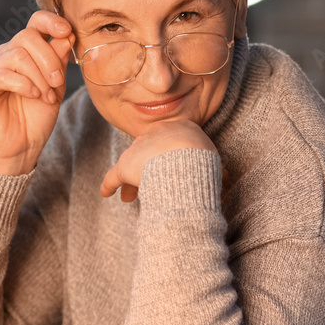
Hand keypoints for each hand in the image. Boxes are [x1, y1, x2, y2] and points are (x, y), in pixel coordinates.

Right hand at [0, 10, 74, 175]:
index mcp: (26, 50)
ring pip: (18, 55)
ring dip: (38, 77)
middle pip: (27, 37)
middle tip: (58, 84)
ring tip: (46, 97)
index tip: (68, 31)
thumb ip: (59, 60)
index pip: (35, 22)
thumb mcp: (56, 85)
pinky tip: (33, 96)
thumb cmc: (38, 116)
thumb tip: (66, 35)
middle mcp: (5, 53)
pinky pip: (3, 73)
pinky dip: (23, 84)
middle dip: (49, 60)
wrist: (21, 146)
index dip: (51, 21)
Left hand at [100, 120, 216, 201]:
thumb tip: (217, 175)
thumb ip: (206, 161)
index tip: (168, 168)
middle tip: (148, 183)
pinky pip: (114, 177)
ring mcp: (137, 149)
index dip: (166, 156)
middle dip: (146, 168)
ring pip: (132, 165)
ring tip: (130, 198)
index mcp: (176, 127)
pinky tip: (106, 193)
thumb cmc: (203, 162)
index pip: (166, 141)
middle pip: (147, 152)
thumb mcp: (211, 155)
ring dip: (132, 181)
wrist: (187, 164)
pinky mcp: (125, 166)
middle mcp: (154, 134)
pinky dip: (110, 185)